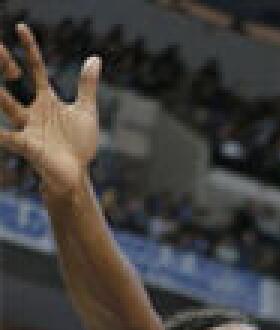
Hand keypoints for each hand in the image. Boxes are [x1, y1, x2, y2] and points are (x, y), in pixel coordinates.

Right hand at [0, 25, 99, 196]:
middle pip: (10, 85)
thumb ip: (87, 85)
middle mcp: (32, 111)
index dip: (29, 48)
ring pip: (5, 106)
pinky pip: (8, 138)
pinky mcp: (28, 146)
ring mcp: (27, 128)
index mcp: (46, 100)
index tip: (21, 27)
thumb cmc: (80, 145)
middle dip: (1, 67)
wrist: (78, 176)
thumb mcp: (86, 112)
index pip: (35, 68)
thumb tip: (95, 58)